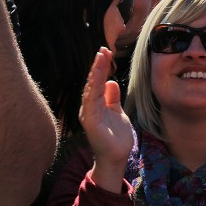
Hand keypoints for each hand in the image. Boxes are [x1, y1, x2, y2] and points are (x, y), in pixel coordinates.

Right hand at [79, 48, 134, 190]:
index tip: (106, 52)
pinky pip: (91, 103)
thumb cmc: (115, 135)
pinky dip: (93, 89)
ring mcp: (89, 114)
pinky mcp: (90, 122)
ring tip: (101, 58)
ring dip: (95, 73)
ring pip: (91, 89)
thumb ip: (112, 97)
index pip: (97, 82)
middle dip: (98, 65)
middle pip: (92, 82)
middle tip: (103, 49)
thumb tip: (110, 81)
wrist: (116, 156)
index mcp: (95, 104)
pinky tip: (97, 78)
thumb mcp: (116, 111)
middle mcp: (89, 107)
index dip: (101, 67)